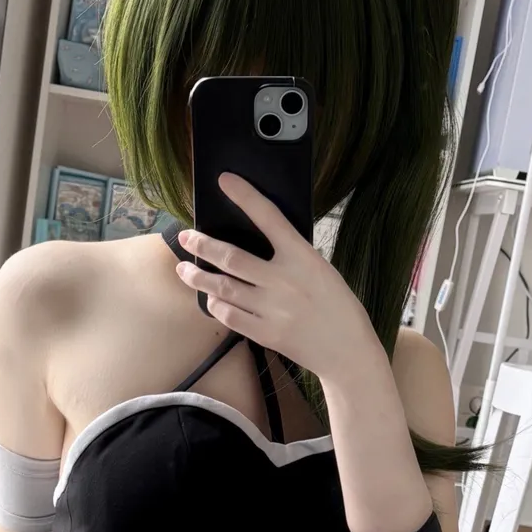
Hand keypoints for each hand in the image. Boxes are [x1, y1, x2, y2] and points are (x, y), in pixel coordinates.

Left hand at [174, 176, 383, 383]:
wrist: (348, 351)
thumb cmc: (338, 308)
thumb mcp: (322, 272)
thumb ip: (293, 258)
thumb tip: (259, 245)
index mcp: (303, 258)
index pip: (269, 218)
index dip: (245, 196)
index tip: (224, 180)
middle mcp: (284, 280)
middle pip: (231, 258)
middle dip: (202, 245)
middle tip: (186, 238)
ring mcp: (273, 309)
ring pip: (223, 288)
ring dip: (198, 277)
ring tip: (184, 270)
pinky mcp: (266, 334)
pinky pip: (230, 316)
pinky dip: (215, 306)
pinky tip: (210, 300)